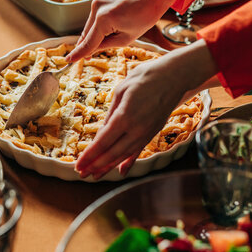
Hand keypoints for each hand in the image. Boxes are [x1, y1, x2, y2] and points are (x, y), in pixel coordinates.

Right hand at [66, 0, 181, 61]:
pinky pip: (94, 18)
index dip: (79, 53)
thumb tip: (90, 50)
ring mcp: (96, 1)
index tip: (68, 60)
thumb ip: (105, 45)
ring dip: (95, 34)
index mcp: (104, 19)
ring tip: (113, 34)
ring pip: (89, 26)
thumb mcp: (126, 38)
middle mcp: (97, 8)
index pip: (89, 42)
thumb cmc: (144, 17)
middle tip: (89, 57)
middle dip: (88, 45)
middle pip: (87, 34)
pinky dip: (98, 26)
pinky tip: (111, 26)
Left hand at [75, 40, 217, 178]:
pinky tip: (121, 172)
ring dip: (108, 167)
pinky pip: (138, 151)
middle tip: (81, 174)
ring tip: (95, 176)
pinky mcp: (152, 133)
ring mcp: (146, 133)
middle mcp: (136, 129)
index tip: (78, 165)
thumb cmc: (144, 78)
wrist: (173, 76)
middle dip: (95, 166)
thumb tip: (102, 132)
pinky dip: (129, 163)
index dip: (89, 156)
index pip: (102, 142)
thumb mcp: (120, 91)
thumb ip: (111, 114)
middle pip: (111, 153)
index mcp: (125, 117)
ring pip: (124, 155)